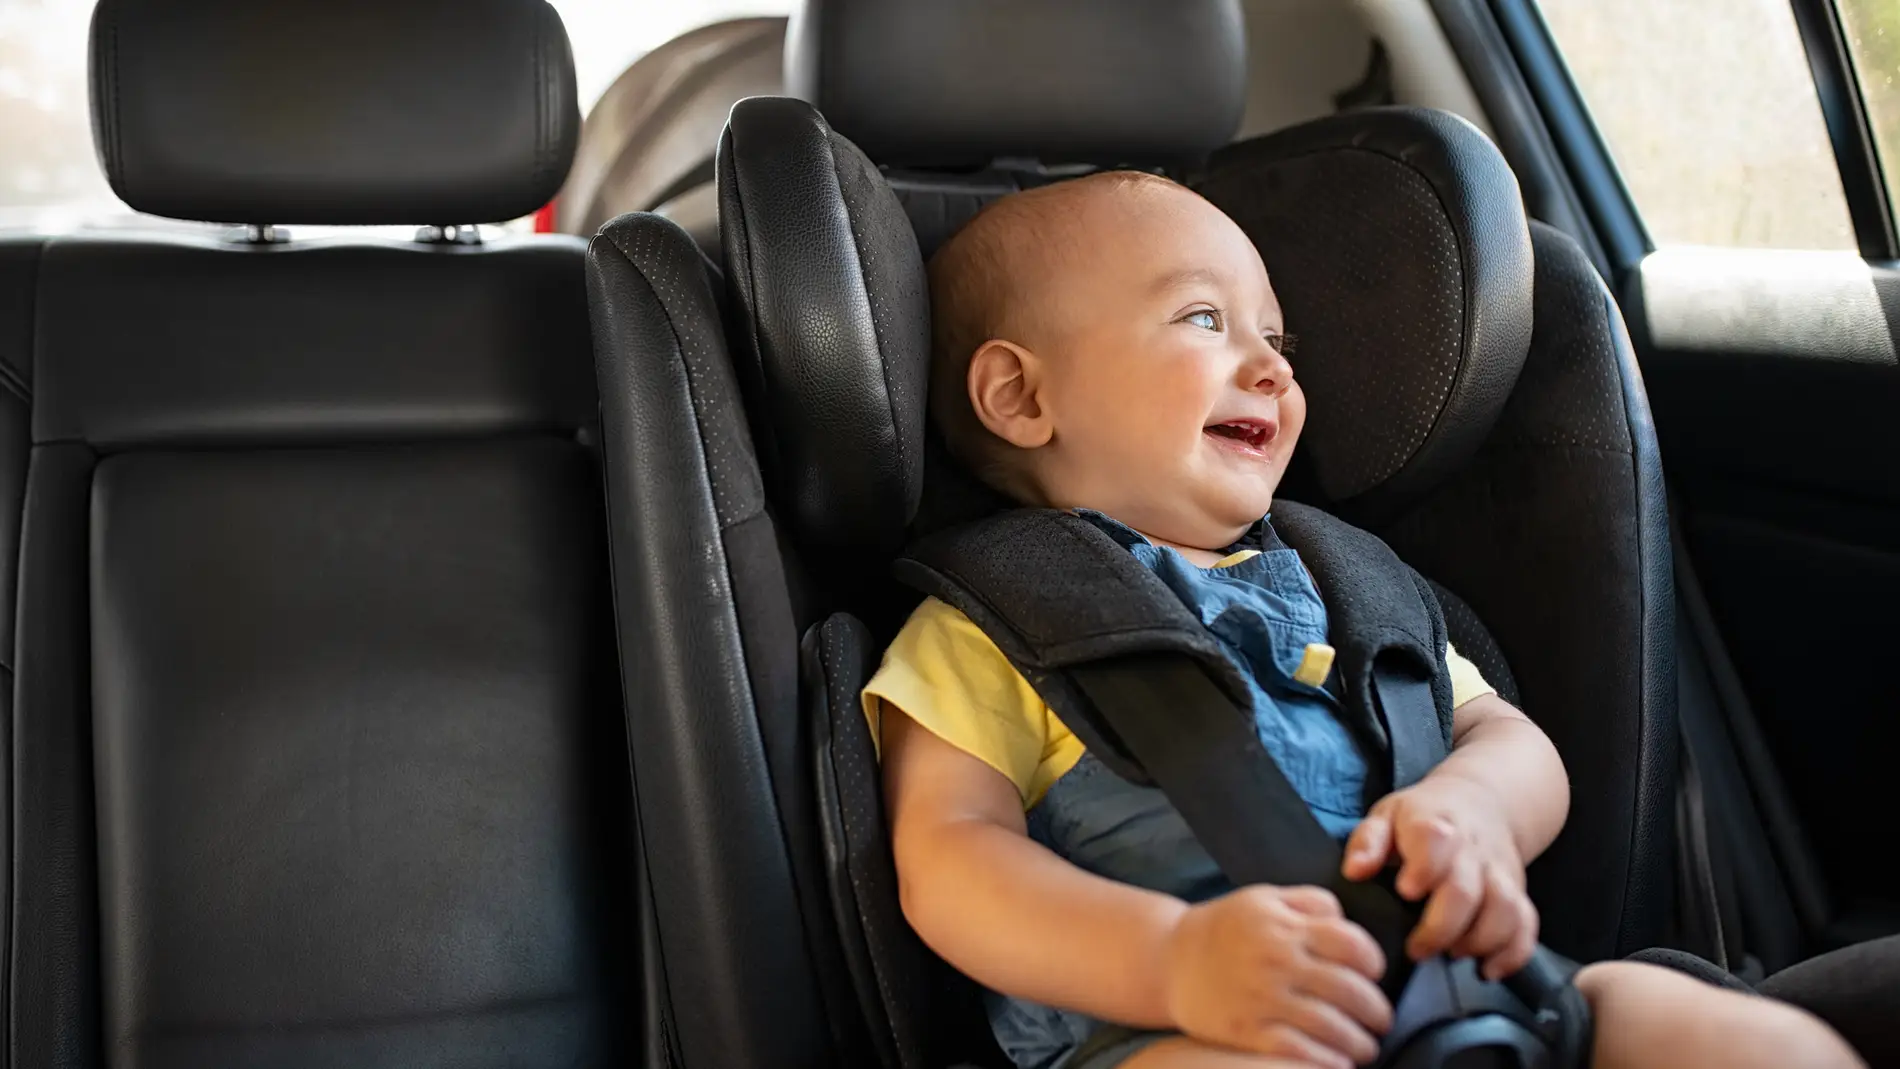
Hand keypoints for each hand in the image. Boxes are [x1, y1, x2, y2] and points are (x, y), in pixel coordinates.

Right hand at [1162, 884, 1392, 1067]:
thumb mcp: (1265, 898)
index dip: (1374, 962)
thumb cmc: (1225, 928)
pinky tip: (1340, 1064)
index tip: (1375, 974)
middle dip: (1376, 1011)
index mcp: (1285, 926)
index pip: (1352, 944)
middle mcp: (1278, 961)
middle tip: (1381, 1020)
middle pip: (1350, 990)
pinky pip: (1300, 1052)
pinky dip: (1328, 1062)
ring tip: (1366, 1048)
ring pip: (1332, 1027)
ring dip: (1360, 1043)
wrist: (1169, 960)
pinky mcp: (1248, 1032)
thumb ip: (1310, 902)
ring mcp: (1263, 999)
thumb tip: (1347, 921)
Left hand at [1340, 777, 1537, 979]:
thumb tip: (1355, 871)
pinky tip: (1487, 968)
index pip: (1435, 843)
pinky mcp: (1518, 892)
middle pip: (1466, 891)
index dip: (1424, 869)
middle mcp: (1472, 850)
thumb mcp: (1386, 815)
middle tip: (1417, 949)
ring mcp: (1499, 872)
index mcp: (1436, 826)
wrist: (1479, 801)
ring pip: (1505, 910)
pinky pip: (1527, 925)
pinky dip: (1513, 953)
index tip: (1406, 891)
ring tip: (1452, 954)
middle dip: (1441, 928)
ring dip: (1480, 942)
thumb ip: (1367, 842)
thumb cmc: (1423, 816)